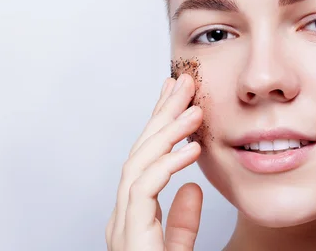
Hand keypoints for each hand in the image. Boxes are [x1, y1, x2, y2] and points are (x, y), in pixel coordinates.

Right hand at [106, 74, 203, 250]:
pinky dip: (167, 166)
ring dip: (166, 133)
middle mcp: (121, 218)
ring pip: (138, 165)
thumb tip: (191, 188)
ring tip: (193, 107)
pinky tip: (190, 149)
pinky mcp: (130, 239)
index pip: (145, 160)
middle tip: (182, 81)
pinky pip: (144, 192)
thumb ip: (181, 222)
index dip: (160, 125)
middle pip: (138, 153)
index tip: (175, 96)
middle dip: (161, 114)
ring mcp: (122, 228)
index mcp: (132, 217)